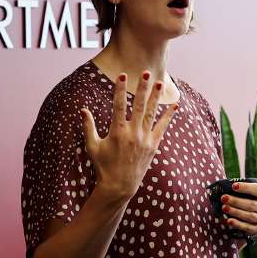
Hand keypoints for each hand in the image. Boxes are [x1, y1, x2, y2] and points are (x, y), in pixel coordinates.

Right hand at [81, 71, 179, 204]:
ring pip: (151, 113)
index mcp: (117, 132)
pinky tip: (174, 105)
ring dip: (155, 97)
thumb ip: (88, 127)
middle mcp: (133, 133)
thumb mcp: (92, 146)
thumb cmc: (103, 166)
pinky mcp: (153, 146)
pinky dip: (168, 116)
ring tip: (159, 82)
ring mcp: (145, 139)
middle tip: (145, 72)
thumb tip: (82, 110)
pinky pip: (162, 127)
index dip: (120, 89)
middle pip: (138, 105)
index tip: (122, 75)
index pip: (118, 105)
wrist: (119, 186)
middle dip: (142, 87)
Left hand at [220, 181, 256, 236]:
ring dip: (235, 212)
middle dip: (236, 201)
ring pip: (251, 216)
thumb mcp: (256, 191)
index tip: (233, 186)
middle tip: (224, 198)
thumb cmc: (256, 198)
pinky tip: (229, 221)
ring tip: (224, 207)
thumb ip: (246, 188)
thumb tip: (228, 185)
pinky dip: (238, 224)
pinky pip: (249, 228)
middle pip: (253, 204)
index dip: (245, 188)